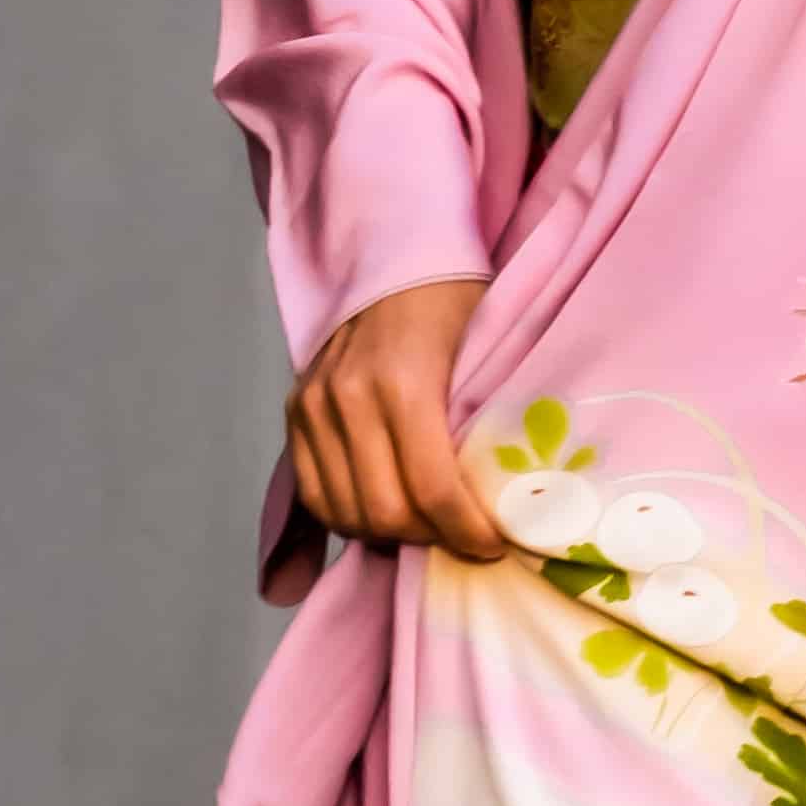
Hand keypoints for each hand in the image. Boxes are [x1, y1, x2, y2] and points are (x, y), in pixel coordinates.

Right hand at [284, 276, 496, 557]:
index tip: (493, 545)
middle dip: (430, 539)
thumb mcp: (485, 355)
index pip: (431, 488)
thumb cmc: (455, 306)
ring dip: (389, 536)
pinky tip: (385, 516)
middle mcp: (347, 397)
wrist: (396, 260)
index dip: (465, 531)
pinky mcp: (294, 413)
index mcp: (403, 381)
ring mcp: (312, 406)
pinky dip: (349, 519)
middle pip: (384, 511)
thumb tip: (511, 504)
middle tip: (464, 540)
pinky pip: (314, 495)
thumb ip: (483, 427)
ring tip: (427, 528)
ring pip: (344, 513)